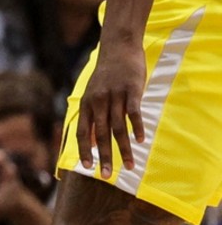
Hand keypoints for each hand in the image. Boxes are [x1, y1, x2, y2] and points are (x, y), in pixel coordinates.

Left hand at [76, 41, 146, 178]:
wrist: (118, 48)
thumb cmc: (105, 76)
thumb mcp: (93, 95)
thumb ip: (92, 117)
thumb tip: (91, 142)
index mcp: (86, 104)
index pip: (82, 132)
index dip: (84, 150)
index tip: (87, 168)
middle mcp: (97, 101)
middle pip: (100, 134)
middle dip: (103, 157)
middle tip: (106, 176)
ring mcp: (114, 95)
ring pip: (118, 127)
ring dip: (124, 149)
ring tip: (130, 166)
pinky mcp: (131, 90)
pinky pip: (133, 112)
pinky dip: (137, 127)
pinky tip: (141, 140)